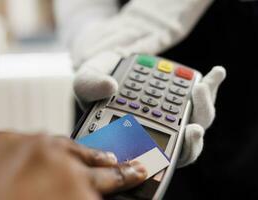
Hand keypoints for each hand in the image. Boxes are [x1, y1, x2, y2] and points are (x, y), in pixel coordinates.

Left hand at [0, 133, 146, 199]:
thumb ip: (87, 193)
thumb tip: (99, 190)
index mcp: (77, 188)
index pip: (113, 179)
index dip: (128, 177)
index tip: (140, 171)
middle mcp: (60, 161)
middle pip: (95, 160)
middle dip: (114, 165)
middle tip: (128, 164)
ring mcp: (31, 145)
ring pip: (66, 145)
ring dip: (77, 155)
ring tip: (94, 158)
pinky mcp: (6, 139)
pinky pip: (32, 140)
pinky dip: (39, 150)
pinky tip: (45, 158)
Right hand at [74, 58, 225, 166]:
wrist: (108, 62)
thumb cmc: (97, 80)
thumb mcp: (86, 82)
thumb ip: (92, 86)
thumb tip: (110, 86)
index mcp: (135, 134)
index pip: (162, 154)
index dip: (180, 151)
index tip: (188, 134)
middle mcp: (157, 127)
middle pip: (185, 140)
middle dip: (195, 132)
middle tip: (195, 123)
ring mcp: (171, 111)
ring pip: (197, 118)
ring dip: (205, 105)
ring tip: (202, 87)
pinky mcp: (180, 94)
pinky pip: (199, 96)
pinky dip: (210, 86)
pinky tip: (215, 73)